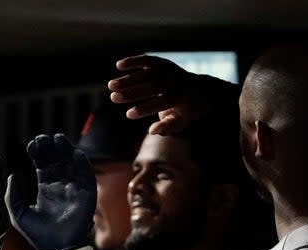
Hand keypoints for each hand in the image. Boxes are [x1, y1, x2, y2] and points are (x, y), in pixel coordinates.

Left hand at [5, 133, 95, 249]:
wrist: (57, 249)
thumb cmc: (38, 234)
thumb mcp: (18, 214)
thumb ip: (12, 195)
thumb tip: (12, 175)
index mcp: (45, 189)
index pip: (43, 165)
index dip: (38, 154)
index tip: (32, 145)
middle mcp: (60, 185)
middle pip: (56, 160)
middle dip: (50, 148)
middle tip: (42, 138)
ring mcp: (74, 188)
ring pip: (71, 163)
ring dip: (65, 150)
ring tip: (57, 139)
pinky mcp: (87, 194)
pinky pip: (86, 175)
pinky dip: (82, 163)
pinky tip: (74, 153)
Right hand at [108, 54, 222, 135]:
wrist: (197, 89)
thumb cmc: (183, 111)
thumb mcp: (179, 123)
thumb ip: (166, 128)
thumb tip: (152, 130)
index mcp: (180, 98)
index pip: (162, 102)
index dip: (145, 109)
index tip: (128, 114)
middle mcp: (174, 82)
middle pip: (153, 86)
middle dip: (132, 92)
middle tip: (113, 98)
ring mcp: (168, 70)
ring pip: (147, 73)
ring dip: (128, 78)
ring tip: (110, 86)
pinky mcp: (161, 63)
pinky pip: (147, 60)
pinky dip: (134, 61)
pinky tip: (119, 65)